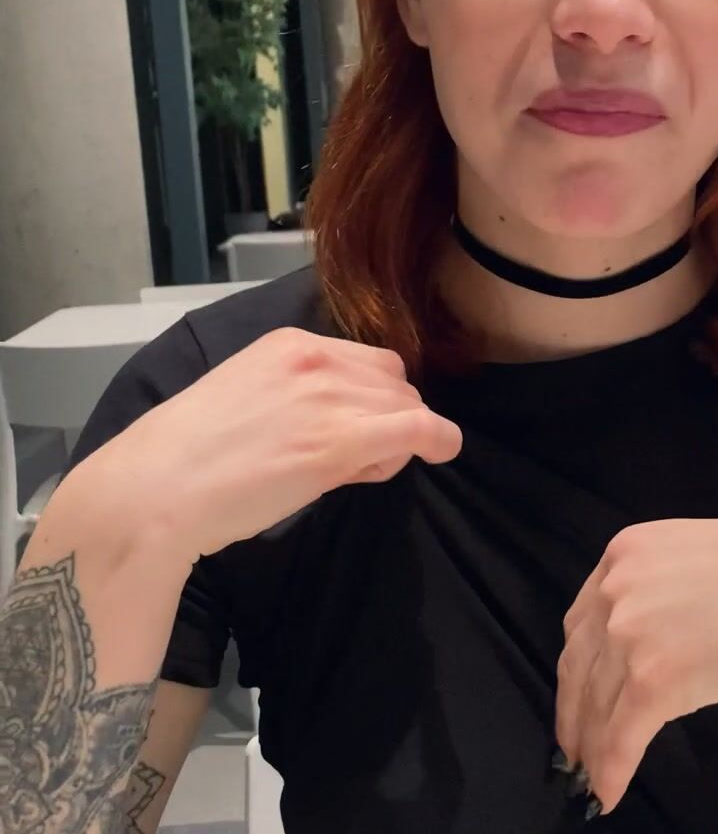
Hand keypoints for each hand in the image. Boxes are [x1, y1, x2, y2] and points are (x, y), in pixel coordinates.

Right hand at [72, 328, 462, 566]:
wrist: (157, 489)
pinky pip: (419, 429)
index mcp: (287, 344)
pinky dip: (440, 439)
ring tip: (357, 471)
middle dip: (387, 417)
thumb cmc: (188, 458)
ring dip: (397, 438)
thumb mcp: (244, 401)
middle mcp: (315, 359)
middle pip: (392, 381)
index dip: (368, 400)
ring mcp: (330, 397)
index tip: (350, 433)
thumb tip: (342, 431)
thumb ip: (296, 402)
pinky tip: (444, 451)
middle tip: (357, 460)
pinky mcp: (343, 441)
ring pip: (406, 407)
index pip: (363, 362)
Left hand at [555, 510, 717, 812]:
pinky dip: (610, 770)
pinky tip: (608, 795)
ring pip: (597, 706)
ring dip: (590, 749)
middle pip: (579, 667)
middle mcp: (615, 591)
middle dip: (574, 714)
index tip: (576, 696)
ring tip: (590, 777)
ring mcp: (629, 636)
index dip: (577, 669)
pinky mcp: (652, 680)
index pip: (583, 624)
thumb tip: (661, 632)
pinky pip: (620, 736)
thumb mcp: (699, 556)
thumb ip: (665, 587)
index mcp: (625, 553)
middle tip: (573, 748)